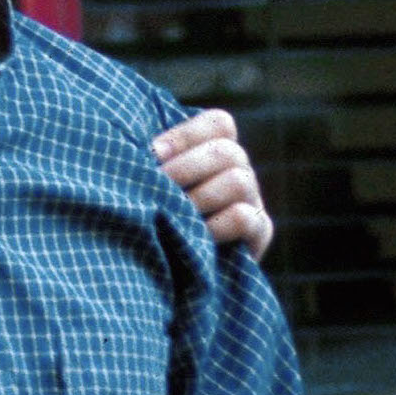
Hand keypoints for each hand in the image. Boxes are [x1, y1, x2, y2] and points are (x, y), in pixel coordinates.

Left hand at [152, 108, 272, 260]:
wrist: (179, 270)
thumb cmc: (159, 214)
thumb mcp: (158, 182)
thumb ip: (155, 161)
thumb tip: (134, 145)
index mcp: (216, 150)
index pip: (219, 124)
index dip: (187, 134)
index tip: (153, 153)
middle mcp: (240, 170)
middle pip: (228, 151)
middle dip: (186, 166)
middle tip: (158, 183)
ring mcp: (253, 199)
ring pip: (239, 181)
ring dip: (200, 196)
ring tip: (174, 211)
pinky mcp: (260, 230)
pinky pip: (244, 217)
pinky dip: (215, 225)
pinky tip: (193, 235)